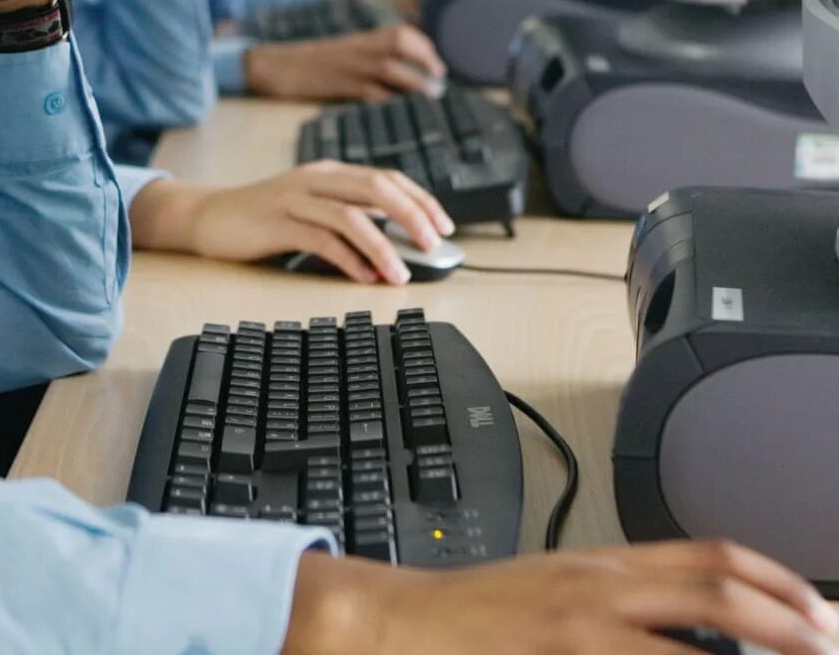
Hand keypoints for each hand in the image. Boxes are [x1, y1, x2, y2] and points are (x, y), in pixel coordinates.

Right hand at [128, 162, 453, 283]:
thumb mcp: (311, 210)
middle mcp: (316, 179)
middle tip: (434, 244)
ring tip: (401, 272)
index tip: (444, 226)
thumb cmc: (262, 219)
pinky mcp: (276, 223)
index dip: (421, 199)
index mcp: (329, 173)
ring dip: (383, 245)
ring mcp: (295, 199)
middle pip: (377, 188)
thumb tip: (395, 244)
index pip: (387, 177)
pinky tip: (363, 276)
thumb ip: (348, 218)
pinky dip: (348, 259)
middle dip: (412, 215)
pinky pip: (321, 239)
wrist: (206, 217)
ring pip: (351, 215)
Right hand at [245, 24, 444, 101]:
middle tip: (439, 81)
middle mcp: (356, 47)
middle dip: (425, 60)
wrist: (272, 66)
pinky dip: (388, 100)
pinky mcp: (336, 84)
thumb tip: (399, 77)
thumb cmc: (305, 65)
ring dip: (413, 81)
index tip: (438, 66)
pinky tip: (399, 111)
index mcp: (359, 39)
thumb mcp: (341, 54)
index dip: (424, 47)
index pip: (400, 33)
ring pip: (388, 66)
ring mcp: (346, 64)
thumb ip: (366, 60)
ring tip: (429, 97)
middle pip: (399, 43)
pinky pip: (368, 90)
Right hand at [284, 542, 838, 654]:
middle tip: (832, 646)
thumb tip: (691, 628)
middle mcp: (602, 591)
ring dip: (754, 654)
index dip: (774, 580)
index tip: (818, 611)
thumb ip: (620, 603)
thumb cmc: (478, 615)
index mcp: (604, 567)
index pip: (707, 557)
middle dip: (789, 624)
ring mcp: (582, 631)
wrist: (406, 622)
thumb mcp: (554, 590)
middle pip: (715, 593)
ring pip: (691, 644)